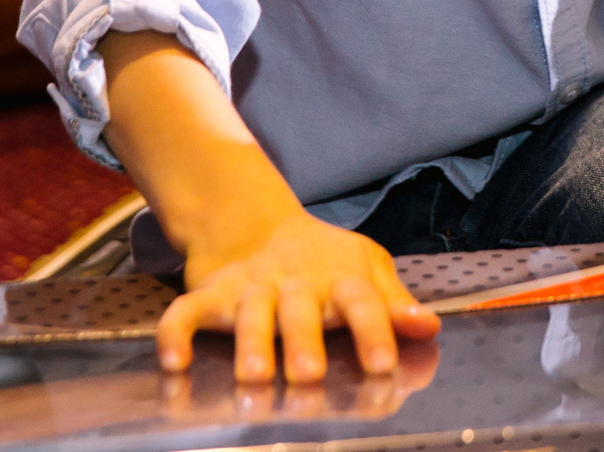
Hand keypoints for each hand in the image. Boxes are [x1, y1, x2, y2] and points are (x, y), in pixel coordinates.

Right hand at [95, 32, 441, 386]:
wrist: (256, 226)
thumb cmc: (325, 263)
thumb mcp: (366, 271)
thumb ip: (394, 304)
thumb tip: (429, 327)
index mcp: (339, 277)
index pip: (362, 301)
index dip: (374, 330)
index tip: (384, 366)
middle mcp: (295, 282)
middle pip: (300, 310)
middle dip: (304, 342)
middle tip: (310, 376)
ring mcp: (251, 286)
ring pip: (248, 313)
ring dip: (250, 343)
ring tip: (253, 377)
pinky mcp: (212, 293)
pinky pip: (187, 311)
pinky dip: (177, 333)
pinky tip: (174, 363)